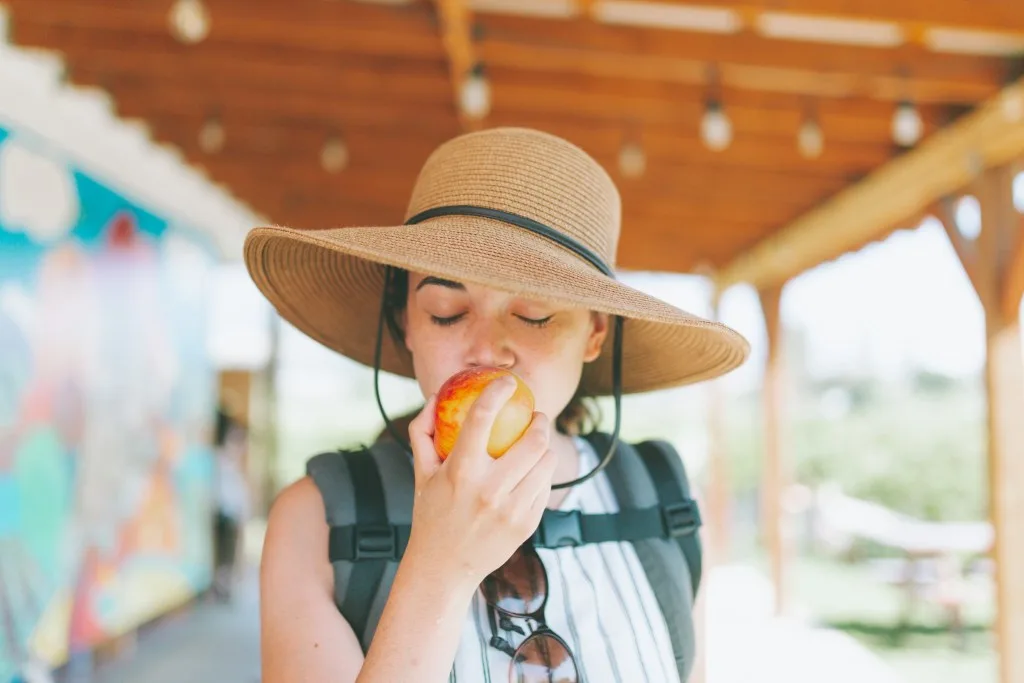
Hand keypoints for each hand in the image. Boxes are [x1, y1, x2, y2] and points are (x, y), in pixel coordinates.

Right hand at [403, 377, 557, 587]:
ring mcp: (511, 510)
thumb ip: (422, 432)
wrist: (443, 568)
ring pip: (546, 462)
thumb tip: (433, 397)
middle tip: (535, 416)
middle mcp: (488, 490)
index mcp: (460, 471)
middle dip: (540, 420)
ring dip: (545, 445)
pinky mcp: (527, 524)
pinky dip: (541, 473)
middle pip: (532, 440)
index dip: (498, 392)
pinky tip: (532, 471)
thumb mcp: (420, 473)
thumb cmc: (430, 513)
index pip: (482, 418)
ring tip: (536, 442)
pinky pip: (545, 487)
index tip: (508, 381)